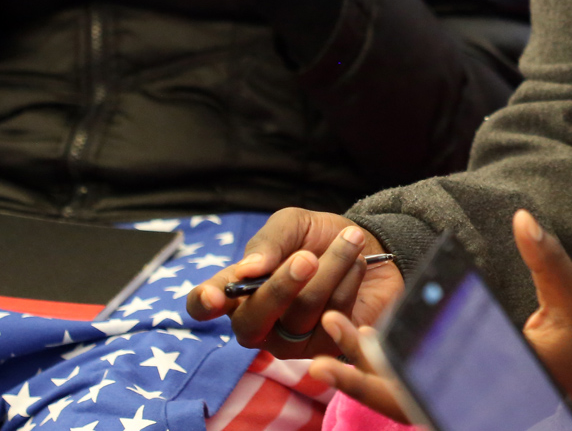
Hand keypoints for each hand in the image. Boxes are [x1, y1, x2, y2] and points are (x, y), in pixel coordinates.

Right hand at [186, 207, 403, 358]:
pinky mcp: (324, 347)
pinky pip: (333, 318)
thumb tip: (245, 271)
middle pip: (252, 320)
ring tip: (351, 239)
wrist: (367, 244)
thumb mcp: (292, 224)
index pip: (204, 304)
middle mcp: (258, 320)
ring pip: (301, 312)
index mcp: (239, 287)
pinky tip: (357, 264)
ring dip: (332, 267)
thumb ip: (268, 242)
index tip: (216, 296)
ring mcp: (289, 340)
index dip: (204, 302)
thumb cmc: (319, 236)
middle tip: (309, 257)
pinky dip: (349, 282)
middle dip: (282, 286)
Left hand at [309, 211, 571, 430]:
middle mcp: (480, 408)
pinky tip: (362, 359)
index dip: (392, 369)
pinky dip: (391, 386)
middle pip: (410, 405)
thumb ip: (548, 260)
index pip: (436, 385)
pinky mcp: (469, 408)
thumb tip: (523, 216)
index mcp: (502, 387)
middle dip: (363, 384)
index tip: (357, 344)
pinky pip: (422, 404)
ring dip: (369, 385)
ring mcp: (473, 413)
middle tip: (319, 357)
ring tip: (326, 355)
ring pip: (410, 408)